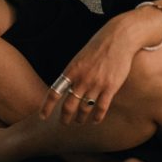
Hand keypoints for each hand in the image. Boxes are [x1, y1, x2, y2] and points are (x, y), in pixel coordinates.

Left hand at [37, 13, 154, 124]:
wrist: (118, 38)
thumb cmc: (98, 46)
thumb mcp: (80, 57)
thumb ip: (74, 73)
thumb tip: (67, 87)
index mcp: (71, 70)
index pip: (54, 92)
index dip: (47, 106)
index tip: (43, 116)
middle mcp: (82, 79)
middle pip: (69, 105)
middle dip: (65, 117)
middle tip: (64, 123)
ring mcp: (96, 84)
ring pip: (84, 108)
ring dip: (81, 118)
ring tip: (79, 121)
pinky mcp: (110, 87)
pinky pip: (101, 108)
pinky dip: (97, 117)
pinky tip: (95, 120)